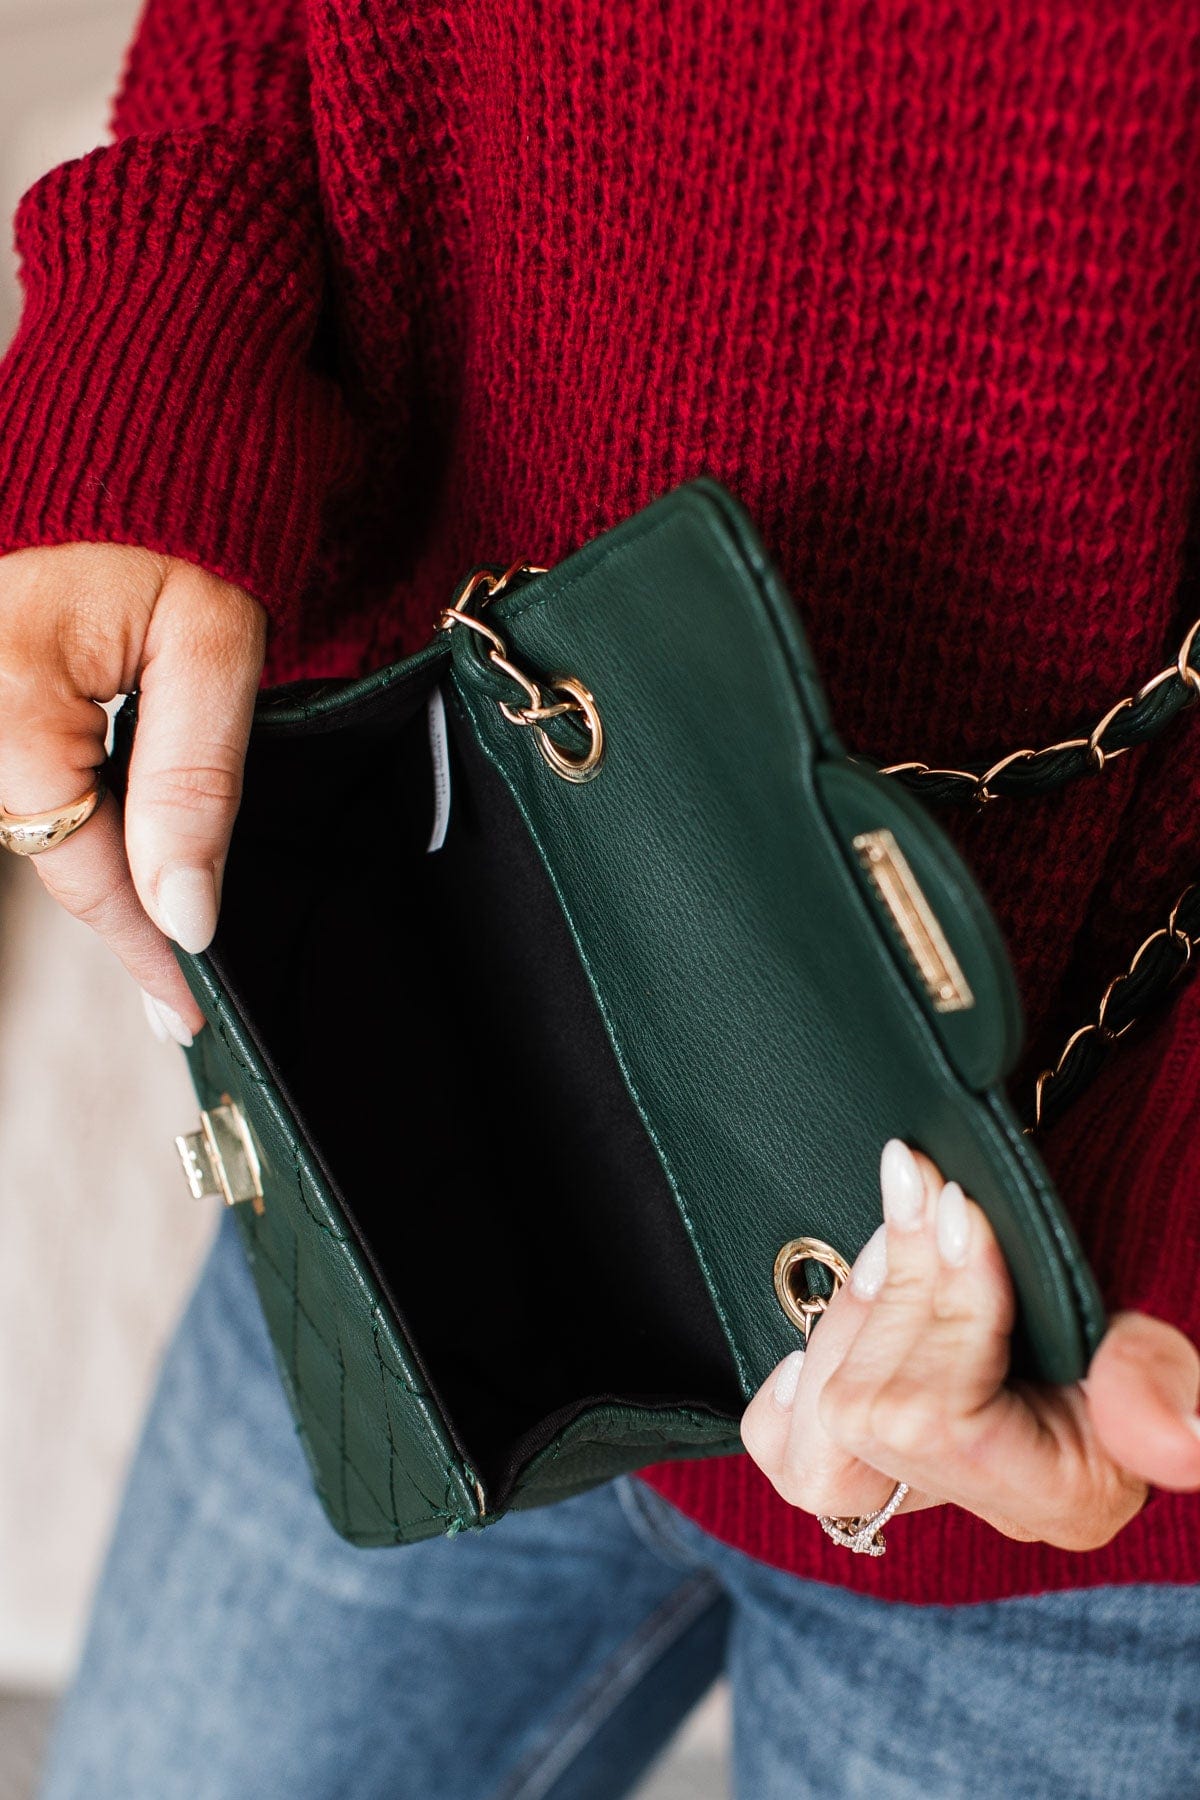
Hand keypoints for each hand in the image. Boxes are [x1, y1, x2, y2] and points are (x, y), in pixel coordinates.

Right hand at [0, 543, 265, 1038]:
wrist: (148, 396)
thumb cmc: (190, 503)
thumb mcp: (214, 643)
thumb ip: (191, 780)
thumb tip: (181, 911)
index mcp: (9, 691)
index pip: (77, 862)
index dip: (139, 943)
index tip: (187, 1012)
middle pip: (45, 842)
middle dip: (116, 913)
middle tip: (179, 991)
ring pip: (32, 808)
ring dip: (96, 862)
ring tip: (161, 928)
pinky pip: (25, 760)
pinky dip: (76, 806)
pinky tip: (124, 843)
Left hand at [741, 1140, 1199, 1548]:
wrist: (1114, 1296)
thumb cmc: (1129, 1332)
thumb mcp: (1158, 1350)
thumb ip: (1160, 1386)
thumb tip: (1176, 1437)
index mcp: (1060, 1497)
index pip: (947, 1421)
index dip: (945, 1306)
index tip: (963, 1206)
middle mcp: (980, 1505)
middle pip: (874, 1413)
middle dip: (896, 1286)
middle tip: (918, 1182)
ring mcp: (917, 1486)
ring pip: (825, 1425)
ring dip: (849, 1314)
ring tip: (891, 1236)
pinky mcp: (865, 1459)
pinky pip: (786, 1453)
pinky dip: (788, 1388)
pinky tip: (820, 1324)